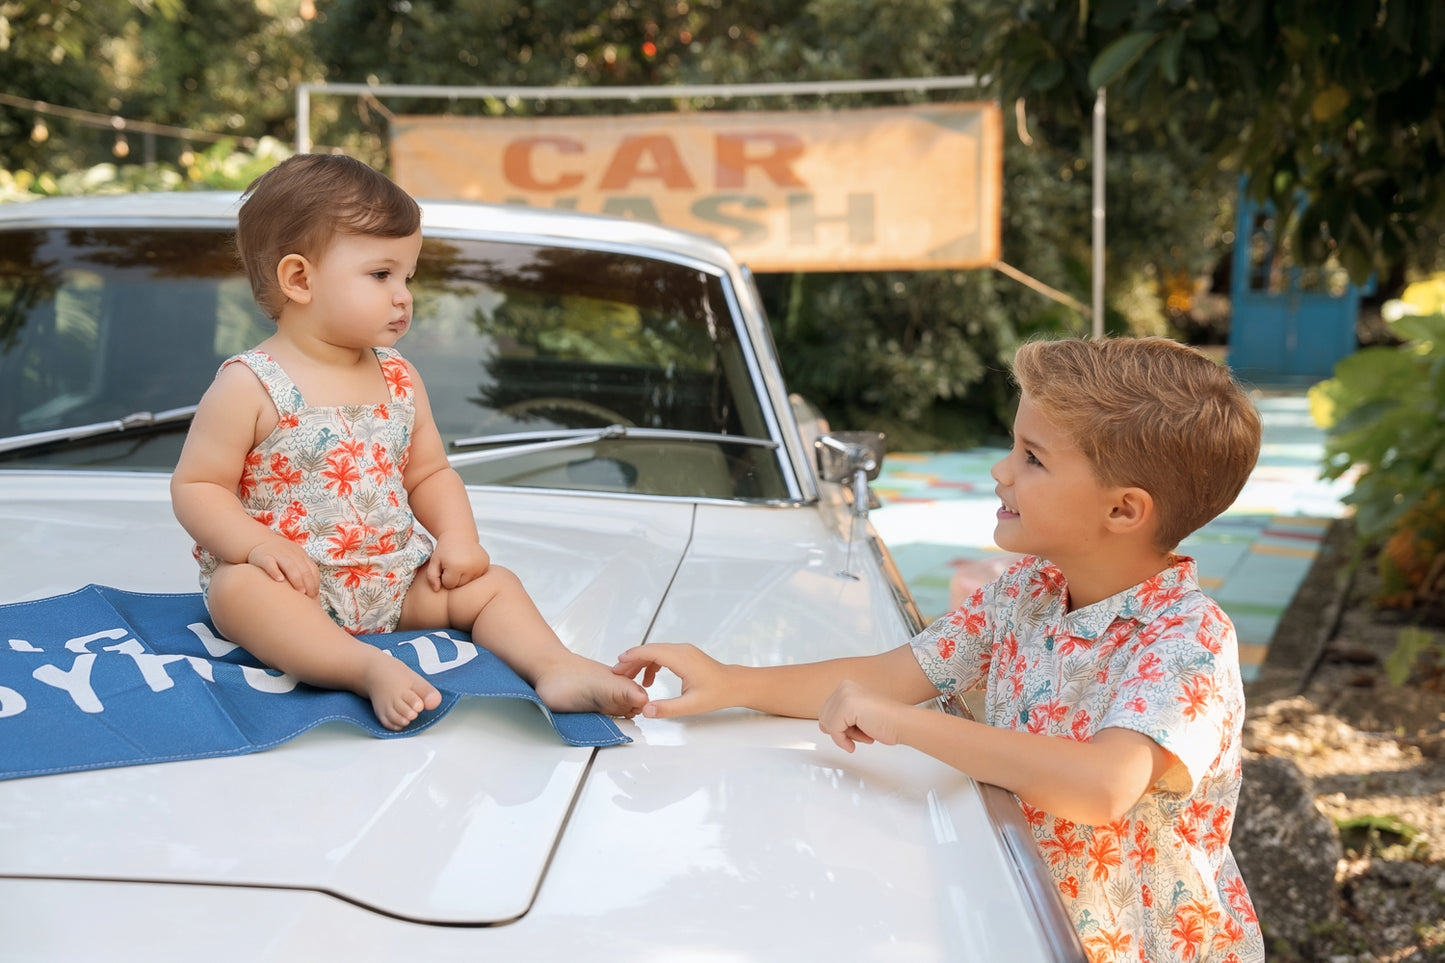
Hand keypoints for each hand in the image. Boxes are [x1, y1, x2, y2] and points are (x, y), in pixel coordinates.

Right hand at [246, 537, 318, 597]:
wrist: (259, 541)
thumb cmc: (279, 557)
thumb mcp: (294, 559)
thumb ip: (302, 572)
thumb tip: (314, 595)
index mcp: (301, 555)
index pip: (312, 570)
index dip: (315, 583)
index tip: (314, 596)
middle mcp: (291, 554)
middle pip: (303, 569)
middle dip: (309, 584)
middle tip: (309, 597)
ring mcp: (278, 554)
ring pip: (290, 566)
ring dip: (297, 579)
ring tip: (300, 592)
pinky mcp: (264, 556)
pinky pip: (270, 563)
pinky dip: (275, 571)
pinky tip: (279, 580)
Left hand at [425, 536, 490, 590]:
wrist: (460, 533)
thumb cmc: (445, 548)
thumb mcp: (434, 561)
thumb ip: (431, 577)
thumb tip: (436, 590)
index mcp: (456, 566)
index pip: (449, 585)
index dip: (444, 577)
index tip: (444, 567)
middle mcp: (470, 567)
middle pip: (460, 584)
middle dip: (454, 577)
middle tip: (452, 565)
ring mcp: (480, 566)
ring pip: (469, 581)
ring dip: (463, 575)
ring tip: (460, 563)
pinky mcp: (486, 563)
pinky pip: (477, 576)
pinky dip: (471, 572)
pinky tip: (468, 562)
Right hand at [613, 643, 732, 718]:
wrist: (734, 685)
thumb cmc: (717, 692)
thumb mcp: (691, 705)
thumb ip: (667, 708)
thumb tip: (646, 710)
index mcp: (682, 659)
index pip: (651, 651)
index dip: (632, 656)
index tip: (617, 664)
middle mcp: (682, 650)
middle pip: (650, 649)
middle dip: (631, 660)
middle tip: (617, 673)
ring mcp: (684, 651)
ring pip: (655, 651)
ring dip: (640, 662)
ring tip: (629, 678)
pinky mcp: (685, 655)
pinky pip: (663, 655)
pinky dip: (651, 664)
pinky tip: (648, 679)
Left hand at [817, 680, 906, 752]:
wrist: (903, 723)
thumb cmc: (886, 722)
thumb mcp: (856, 717)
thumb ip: (839, 718)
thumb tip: (822, 725)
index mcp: (846, 686)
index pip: (827, 711)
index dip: (840, 726)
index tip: (857, 728)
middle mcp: (844, 687)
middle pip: (824, 717)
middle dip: (841, 730)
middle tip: (863, 732)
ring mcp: (845, 695)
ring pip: (828, 724)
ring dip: (845, 735)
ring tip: (865, 733)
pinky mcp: (847, 706)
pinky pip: (834, 730)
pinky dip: (843, 741)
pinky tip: (859, 741)